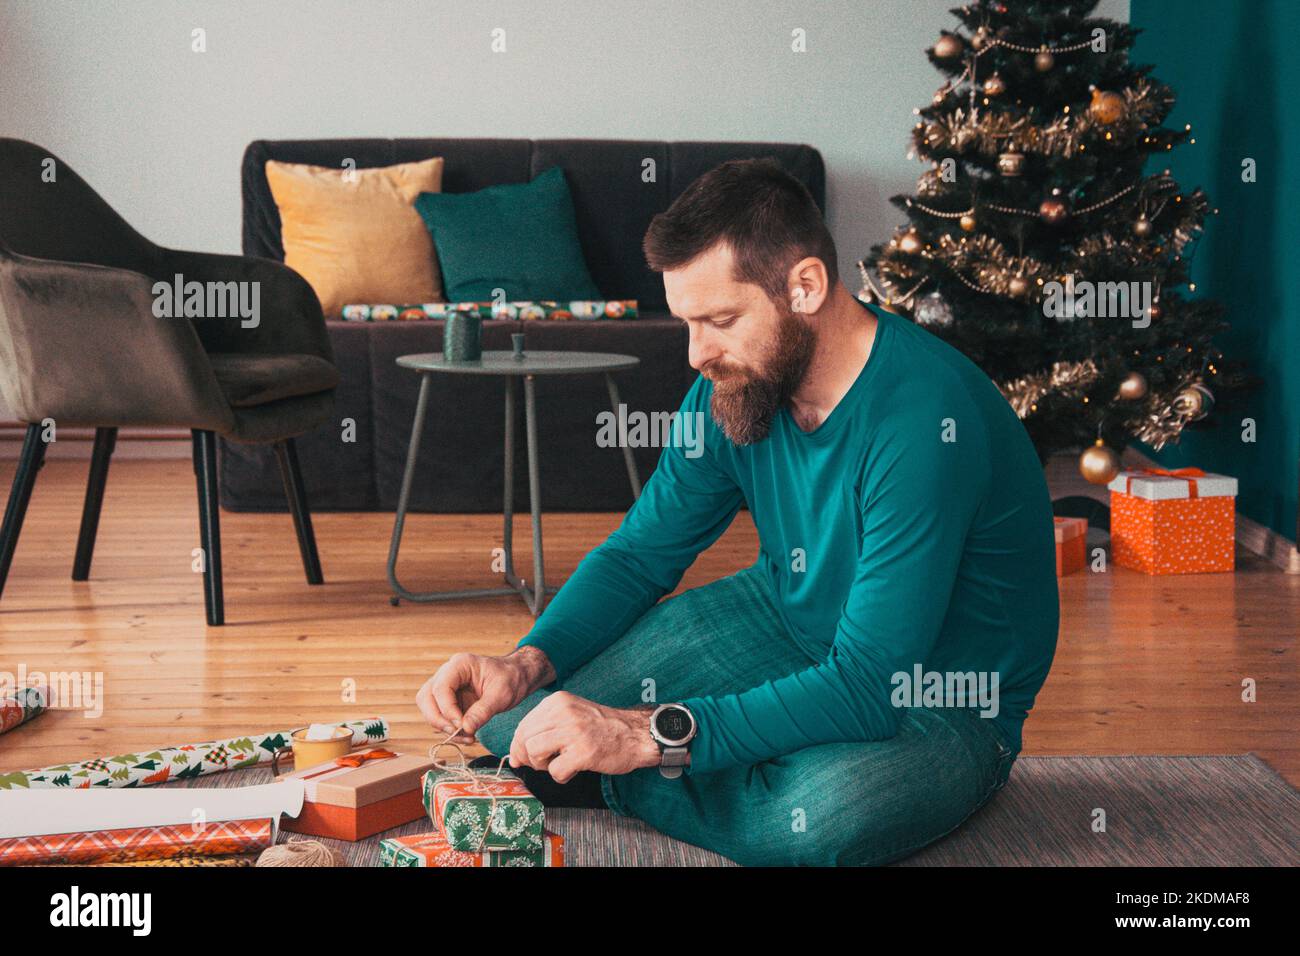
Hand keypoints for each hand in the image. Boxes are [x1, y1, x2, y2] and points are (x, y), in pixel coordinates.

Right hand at [416, 646, 554, 743]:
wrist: (519, 677)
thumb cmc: (512, 678)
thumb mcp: (502, 694)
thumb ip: (483, 711)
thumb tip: (465, 728)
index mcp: (460, 664)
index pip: (440, 688)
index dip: (447, 709)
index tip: (461, 725)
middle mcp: (448, 674)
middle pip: (426, 697)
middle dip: (438, 719)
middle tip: (458, 733)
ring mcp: (447, 687)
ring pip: (429, 708)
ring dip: (443, 727)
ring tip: (467, 737)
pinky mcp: (450, 700)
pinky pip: (441, 716)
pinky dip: (450, 729)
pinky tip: (468, 735)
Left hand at [508, 692, 661, 782]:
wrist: (635, 734)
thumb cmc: (602, 729)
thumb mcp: (571, 716)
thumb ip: (544, 730)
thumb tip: (515, 756)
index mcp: (558, 701)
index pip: (523, 726)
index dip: (520, 746)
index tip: (526, 757)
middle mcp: (563, 712)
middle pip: (524, 740)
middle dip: (530, 758)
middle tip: (548, 762)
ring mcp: (573, 731)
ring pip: (533, 753)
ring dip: (544, 766)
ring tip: (561, 763)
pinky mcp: (583, 752)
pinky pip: (555, 771)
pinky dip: (562, 776)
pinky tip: (575, 769)